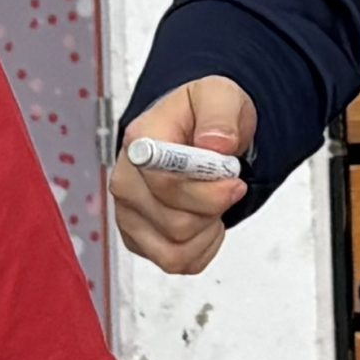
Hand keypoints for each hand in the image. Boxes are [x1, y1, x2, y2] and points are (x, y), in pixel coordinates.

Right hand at [111, 77, 254, 275]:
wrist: (195, 131)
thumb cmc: (202, 116)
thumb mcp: (220, 97)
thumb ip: (220, 115)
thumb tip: (215, 144)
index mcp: (141, 143)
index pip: (166, 185)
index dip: (207, 193)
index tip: (234, 180)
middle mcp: (125, 181)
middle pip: (175, 223)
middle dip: (214, 210)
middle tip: (226, 187)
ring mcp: (128, 214)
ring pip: (175, 250)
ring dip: (208, 232)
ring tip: (214, 205)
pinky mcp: (137, 239)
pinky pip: (175, 262)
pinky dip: (201, 248)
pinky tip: (205, 222)